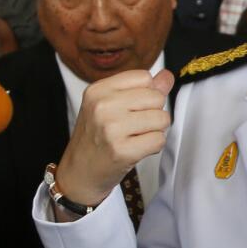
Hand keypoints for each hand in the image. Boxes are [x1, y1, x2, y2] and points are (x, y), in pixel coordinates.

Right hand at [54, 69, 173, 206]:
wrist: (79, 171)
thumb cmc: (96, 137)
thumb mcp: (110, 106)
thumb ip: (140, 89)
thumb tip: (167, 76)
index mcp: (98, 90)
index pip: (144, 77)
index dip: (146, 93)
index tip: (133, 107)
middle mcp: (103, 106)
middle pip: (156, 97)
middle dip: (153, 112)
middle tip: (134, 125)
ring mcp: (112, 129)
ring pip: (161, 118)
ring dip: (155, 130)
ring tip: (136, 137)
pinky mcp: (122, 151)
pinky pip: (159, 140)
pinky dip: (153, 146)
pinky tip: (136, 149)